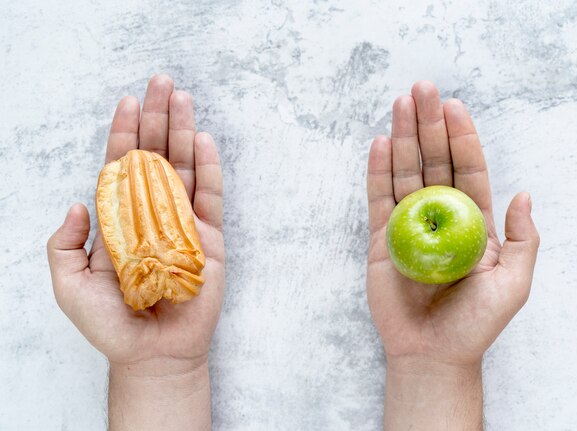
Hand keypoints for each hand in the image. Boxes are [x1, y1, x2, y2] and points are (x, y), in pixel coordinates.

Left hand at [47, 75, 223, 429]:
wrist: (152, 352)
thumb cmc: (109, 323)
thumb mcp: (69, 285)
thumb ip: (65, 244)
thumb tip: (79, 202)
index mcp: (119, 219)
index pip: (121, 167)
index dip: (124, 134)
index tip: (128, 102)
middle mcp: (151, 213)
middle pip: (155, 157)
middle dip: (157, 119)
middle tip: (162, 82)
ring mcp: (182, 223)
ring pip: (183, 168)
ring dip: (183, 132)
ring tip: (183, 98)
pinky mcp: (209, 238)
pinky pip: (210, 197)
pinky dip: (208, 169)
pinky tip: (203, 140)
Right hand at [366, 81, 538, 428]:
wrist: (432, 354)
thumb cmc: (475, 324)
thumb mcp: (514, 285)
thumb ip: (523, 240)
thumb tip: (524, 193)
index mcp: (473, 223)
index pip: (468, 171)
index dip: (463, 139)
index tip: (455, 107)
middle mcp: (439, 217)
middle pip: (434, 164)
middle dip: (429, 126)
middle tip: (422, 90)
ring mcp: (408, 226)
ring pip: (405, 174)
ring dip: (403, 139)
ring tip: (400, 105)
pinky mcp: (380, 240)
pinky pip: (378, 200)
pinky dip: (378, 173)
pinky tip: (381, 145)